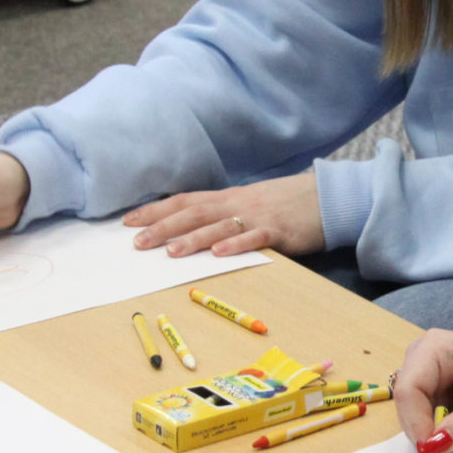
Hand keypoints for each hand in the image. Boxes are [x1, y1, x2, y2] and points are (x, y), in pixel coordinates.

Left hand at [125, 173, 323, 257]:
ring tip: (170, 252)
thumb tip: (187, 228)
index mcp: (227, 198)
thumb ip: (221, 215)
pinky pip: (254, 238)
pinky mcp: (278, 231)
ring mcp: (257, 217)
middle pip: (194, 214)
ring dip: (193, 239)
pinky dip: (236, 245)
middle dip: (164, 227)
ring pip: (219, 227)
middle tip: (138, 243)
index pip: (184, 202)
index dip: (155, 211)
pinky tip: (219, 254)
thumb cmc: (283, 204)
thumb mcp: (247, 204)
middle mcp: (236, 205)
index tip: (127, 222)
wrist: (325, 197)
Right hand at [394, 329, 452, 452]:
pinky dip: (442, 438)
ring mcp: (424, 377)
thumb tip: (432, 448)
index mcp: (434, 349)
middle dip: (428, 436)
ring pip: (414, 419)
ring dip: (437, 440)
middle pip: (406, 406)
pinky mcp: (430, 394)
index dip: (416, 424)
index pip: (408, 390)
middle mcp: (421, 359)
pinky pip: (425, 423)